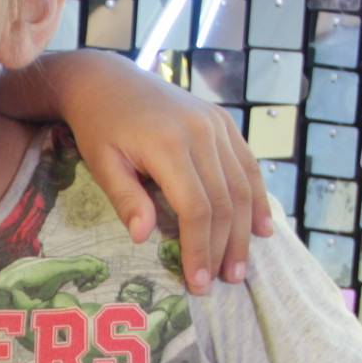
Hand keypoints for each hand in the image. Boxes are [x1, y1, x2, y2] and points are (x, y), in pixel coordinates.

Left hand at [39, 50, 272, 290]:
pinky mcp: (223, 121)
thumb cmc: (99, 127)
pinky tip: (262, 228)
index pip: (196, 209)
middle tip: (222, 282)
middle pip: (225, 202)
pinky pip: (247, 165)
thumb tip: (143, 238)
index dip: (199, 248)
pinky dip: (258, 198)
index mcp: (169, 144)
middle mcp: (201, 132)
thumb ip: (125, 199)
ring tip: (239, 267)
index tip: (197, 282)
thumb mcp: (102, 163)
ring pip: (242, 186)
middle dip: (224, 247)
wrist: (107, 80)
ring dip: (245, 230)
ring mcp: (216, 124)